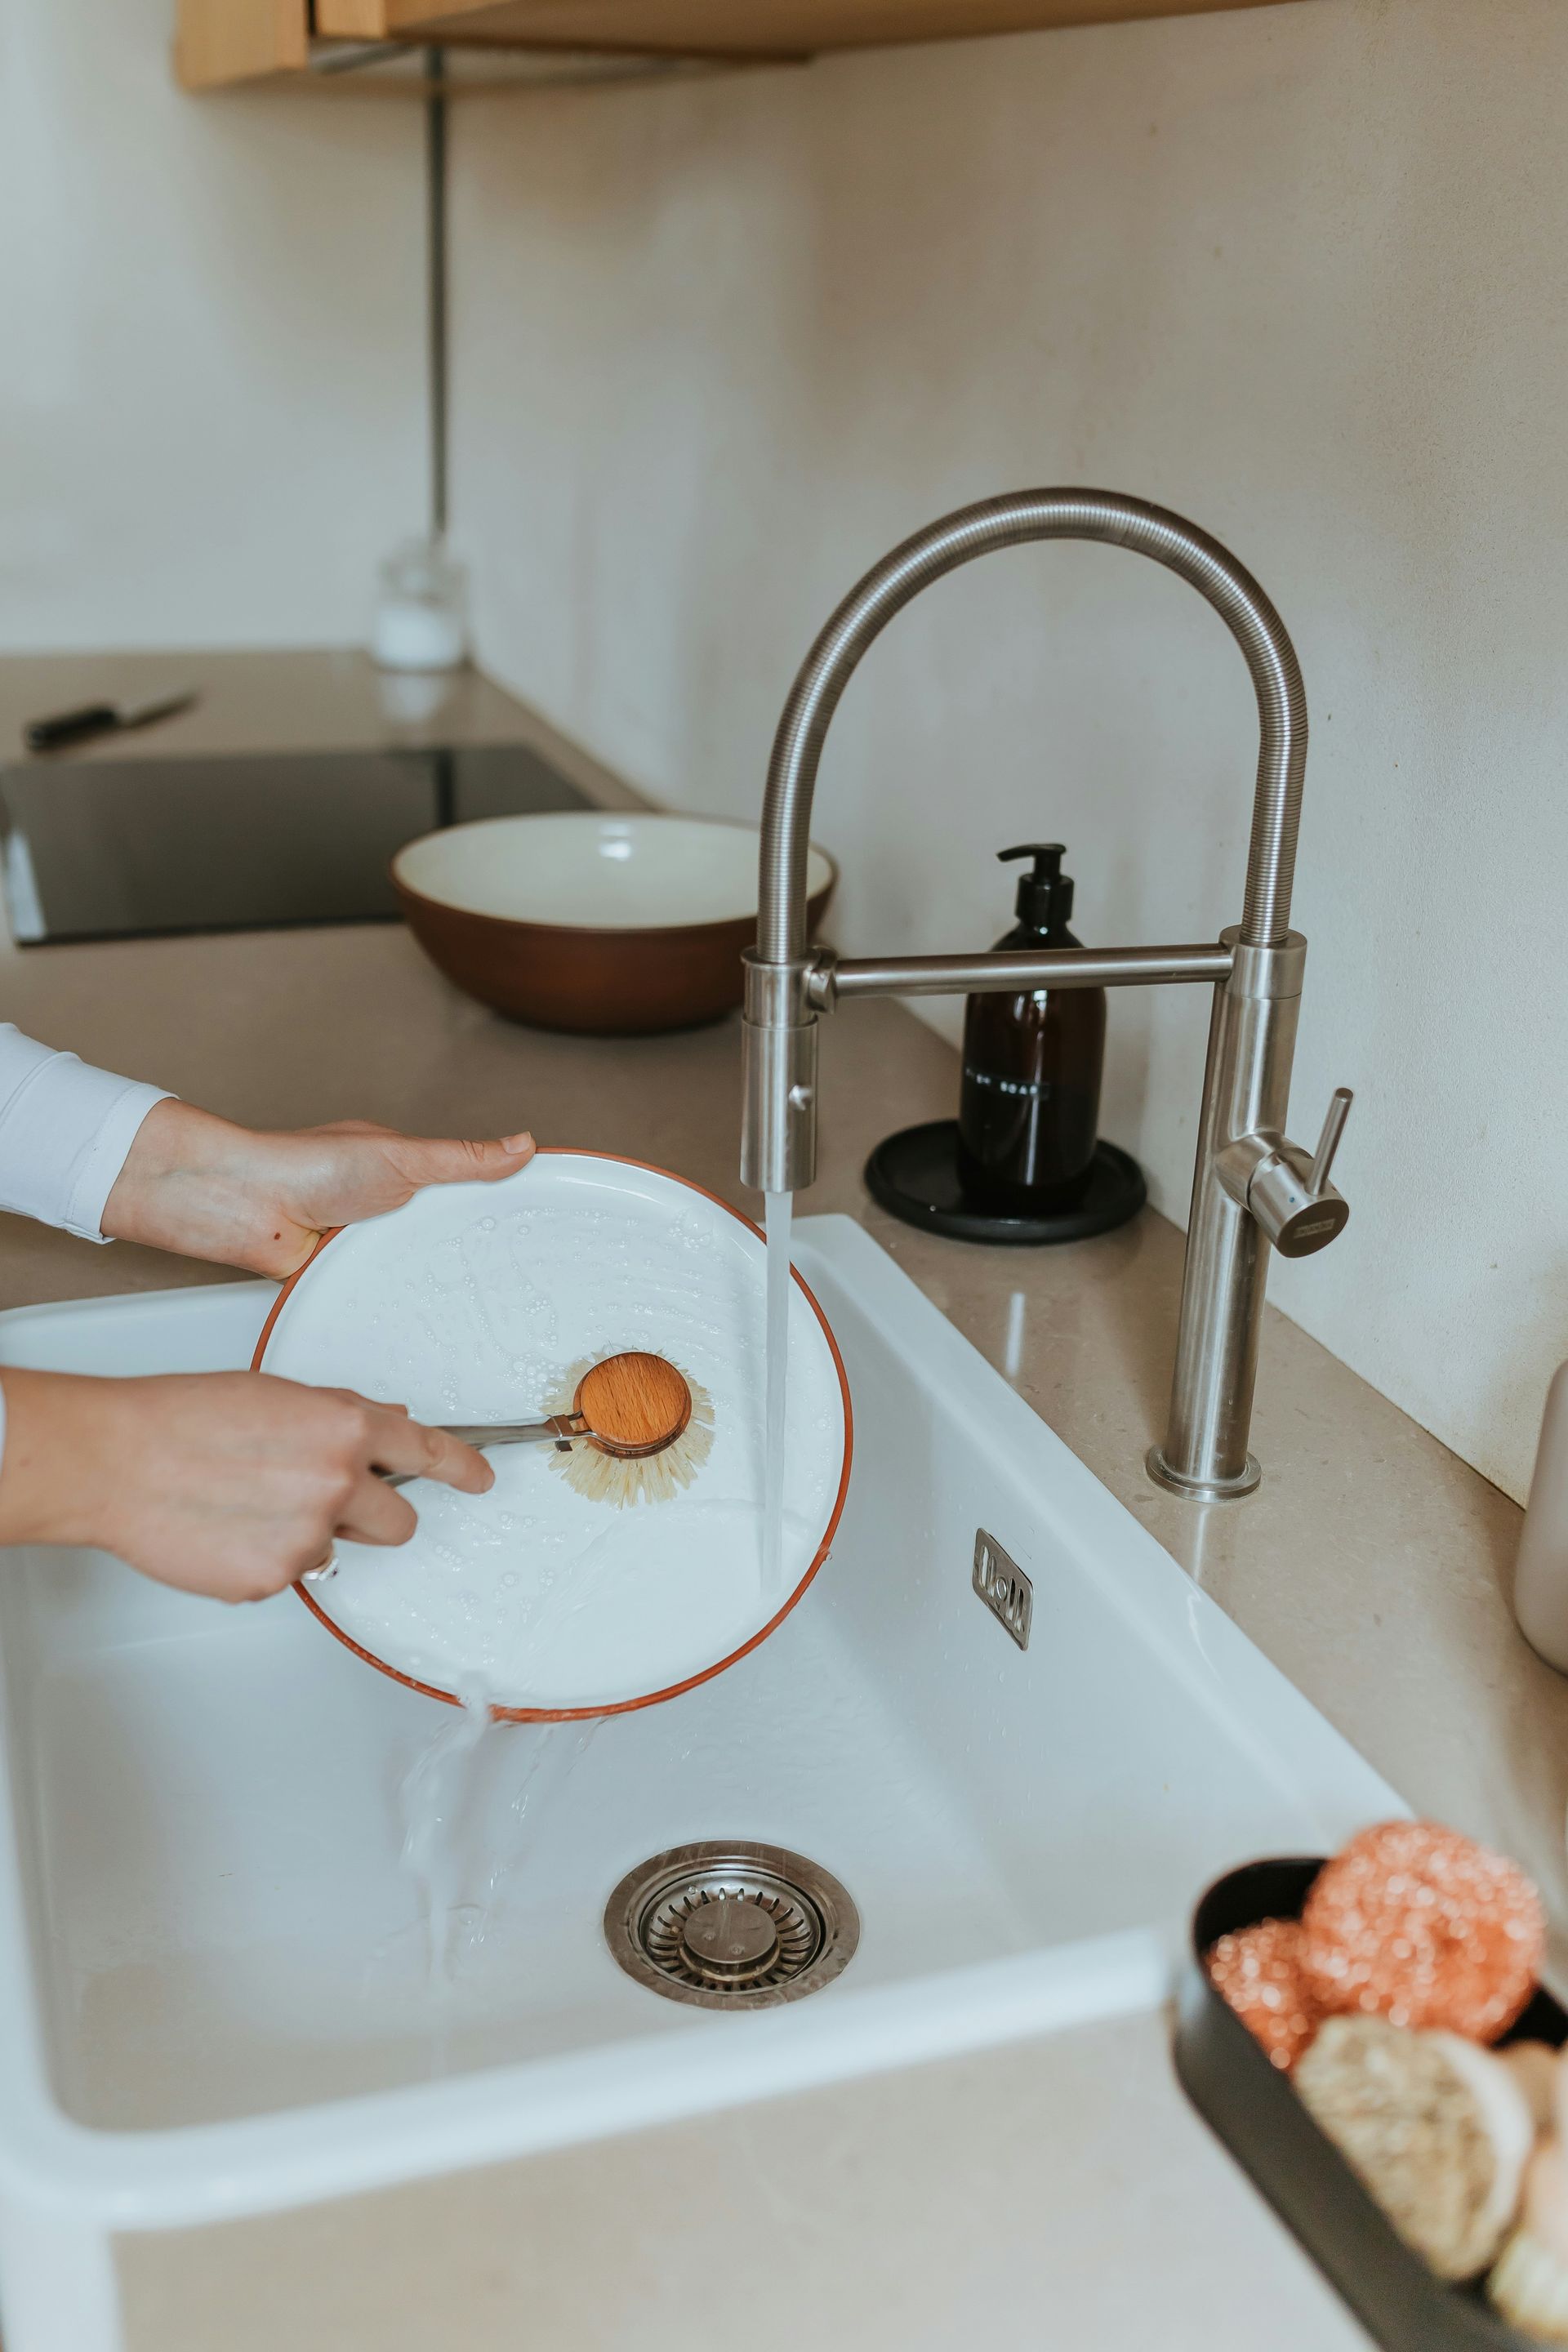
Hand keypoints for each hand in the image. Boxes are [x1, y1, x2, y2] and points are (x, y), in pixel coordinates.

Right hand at [0, 1368, 494, 1602]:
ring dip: (311, 1535)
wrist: (116, 1460)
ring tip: (250, 1505)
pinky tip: (227, 1529)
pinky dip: (265, 1558)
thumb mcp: (277, 1395)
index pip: (429, 1451)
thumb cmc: (183, 1417)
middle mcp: (338, 1483)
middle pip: (400, 1522)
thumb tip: (387, 1425)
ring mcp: (307, 1538)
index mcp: (345, 1428)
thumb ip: (340, 1415)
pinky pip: (290, 1576)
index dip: (462, 1468)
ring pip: (339, 1550)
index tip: (480, 1479)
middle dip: (372, 1515)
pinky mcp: (272, 1580)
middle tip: (319, 1497)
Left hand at [103, 1100, 534, 1277]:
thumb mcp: (402, 1157)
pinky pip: (382, 1298)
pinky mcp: (343, 1282)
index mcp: (402, 1173)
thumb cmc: (306, 1165)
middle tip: (523, 1282)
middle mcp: (385, 1211)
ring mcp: (363, 1249)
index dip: (500, 1207)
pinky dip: (400, 1308)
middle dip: (475, 1257)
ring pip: (416, 1273)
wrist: (242, 1207)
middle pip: (445, 1238)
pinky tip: (426, 1323)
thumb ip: (463, 1158)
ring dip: (434, 1285)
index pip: (464, 1190)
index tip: (541, 1227)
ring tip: (485, 1310)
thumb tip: (523, 1143)